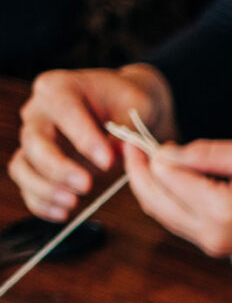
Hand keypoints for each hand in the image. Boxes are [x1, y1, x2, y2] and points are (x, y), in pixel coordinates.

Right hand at [9, 65, 172, 221]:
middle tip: (87, 185)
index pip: (63, 111)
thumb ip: (127, 127)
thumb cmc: (130, 103)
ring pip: (23, 165)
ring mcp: (34, 139)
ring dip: (44, 188)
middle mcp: (38, 112)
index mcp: (59, 88)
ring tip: (73, 204)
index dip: (83, 138)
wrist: (124, 110)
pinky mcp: (36, 163)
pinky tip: (62, 214)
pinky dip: (39, 202)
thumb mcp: (138, 105)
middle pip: (35, 141)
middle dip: (58, 167)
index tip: (109, 162)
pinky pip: (27, 184)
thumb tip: (114, 152)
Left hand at [123, 137, 231, 271]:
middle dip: (139, 171)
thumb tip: (169, 152)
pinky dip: (170, 202)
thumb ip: (208, 152)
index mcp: (219, 208)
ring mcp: (213, 246)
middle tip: (134, 147)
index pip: (164, 175)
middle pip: (152, 200)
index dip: (153, 152)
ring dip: (151, 188)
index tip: (151, 135)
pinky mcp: (220, 250)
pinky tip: (176, 182)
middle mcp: (209, 233)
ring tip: (151, 162)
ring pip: (162, 215)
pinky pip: (180, 224)